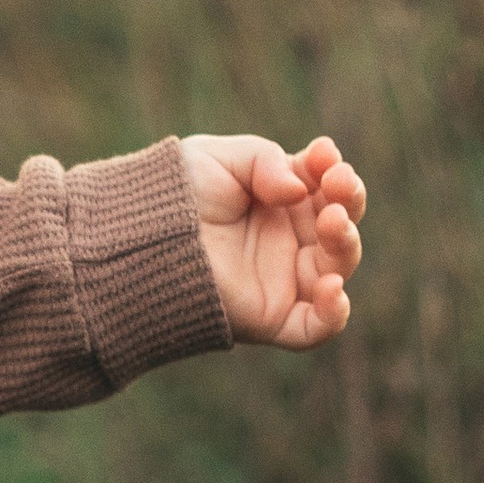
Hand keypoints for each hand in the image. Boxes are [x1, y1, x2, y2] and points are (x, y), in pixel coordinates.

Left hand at [179, 131, 366, 348]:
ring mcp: (282, 281)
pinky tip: (333, 287)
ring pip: (336, 269)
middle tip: (337, 184)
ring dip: (346, 243)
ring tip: (332, 219)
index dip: (333, 170)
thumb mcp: (221, 159)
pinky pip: (316, 328)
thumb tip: (299, 190)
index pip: (326, 188)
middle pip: (340, 226)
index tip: (322, 154)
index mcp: (281, 203)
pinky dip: (334, 313)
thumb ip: (265, 160)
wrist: (135, 240)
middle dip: (348, 200)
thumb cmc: (174, 195)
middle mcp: (287, 242)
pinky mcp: (270, 318)